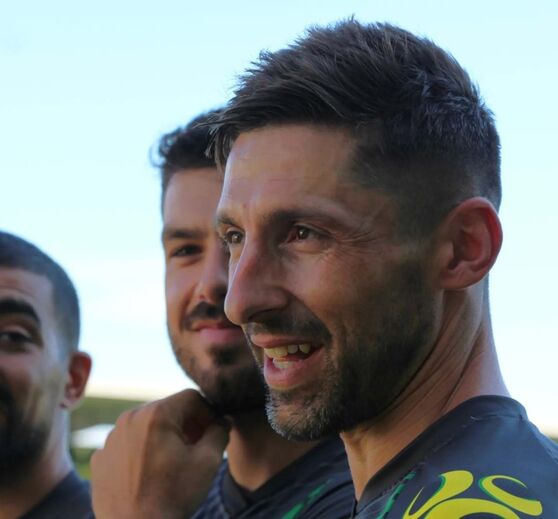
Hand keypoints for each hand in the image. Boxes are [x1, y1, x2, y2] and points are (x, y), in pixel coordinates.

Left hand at [91, 389, 229, 518]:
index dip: (208, 413)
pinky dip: (142, 452)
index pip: (191, 398)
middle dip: (186, 425)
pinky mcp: (101, 458)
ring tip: (174, 463)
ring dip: (164, 437)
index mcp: (156, 414)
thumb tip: (222, 420)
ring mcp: (112, 438)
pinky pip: (128, 444)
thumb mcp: (208, 461)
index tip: (213, 433)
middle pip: (168, 410)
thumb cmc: (173, 496)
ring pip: (147, 426)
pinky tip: (151, 474)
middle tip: (197, 448)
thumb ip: (219, 432)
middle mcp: (130, 418)